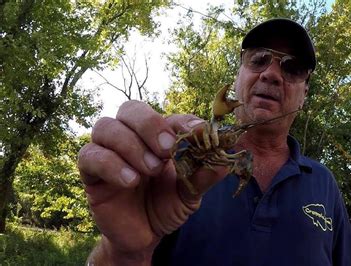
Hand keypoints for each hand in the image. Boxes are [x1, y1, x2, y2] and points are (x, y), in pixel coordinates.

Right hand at [77, 101, 228, 263]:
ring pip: (106, 126)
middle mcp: (132, 137)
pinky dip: (111, 164)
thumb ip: (204, 176)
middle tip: (167, 149)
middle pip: (130, 108)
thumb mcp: (190, 194)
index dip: (183, 122)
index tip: (198, 133)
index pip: (169, 116)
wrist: (143, 235)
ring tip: (151, 170)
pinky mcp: (91, 172)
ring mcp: (108, 151)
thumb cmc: (167, 206)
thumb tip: (225, 160)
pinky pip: (89, 155)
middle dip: (150, 124)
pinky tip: (131, 182)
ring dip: (131, 145)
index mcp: (159, 137)